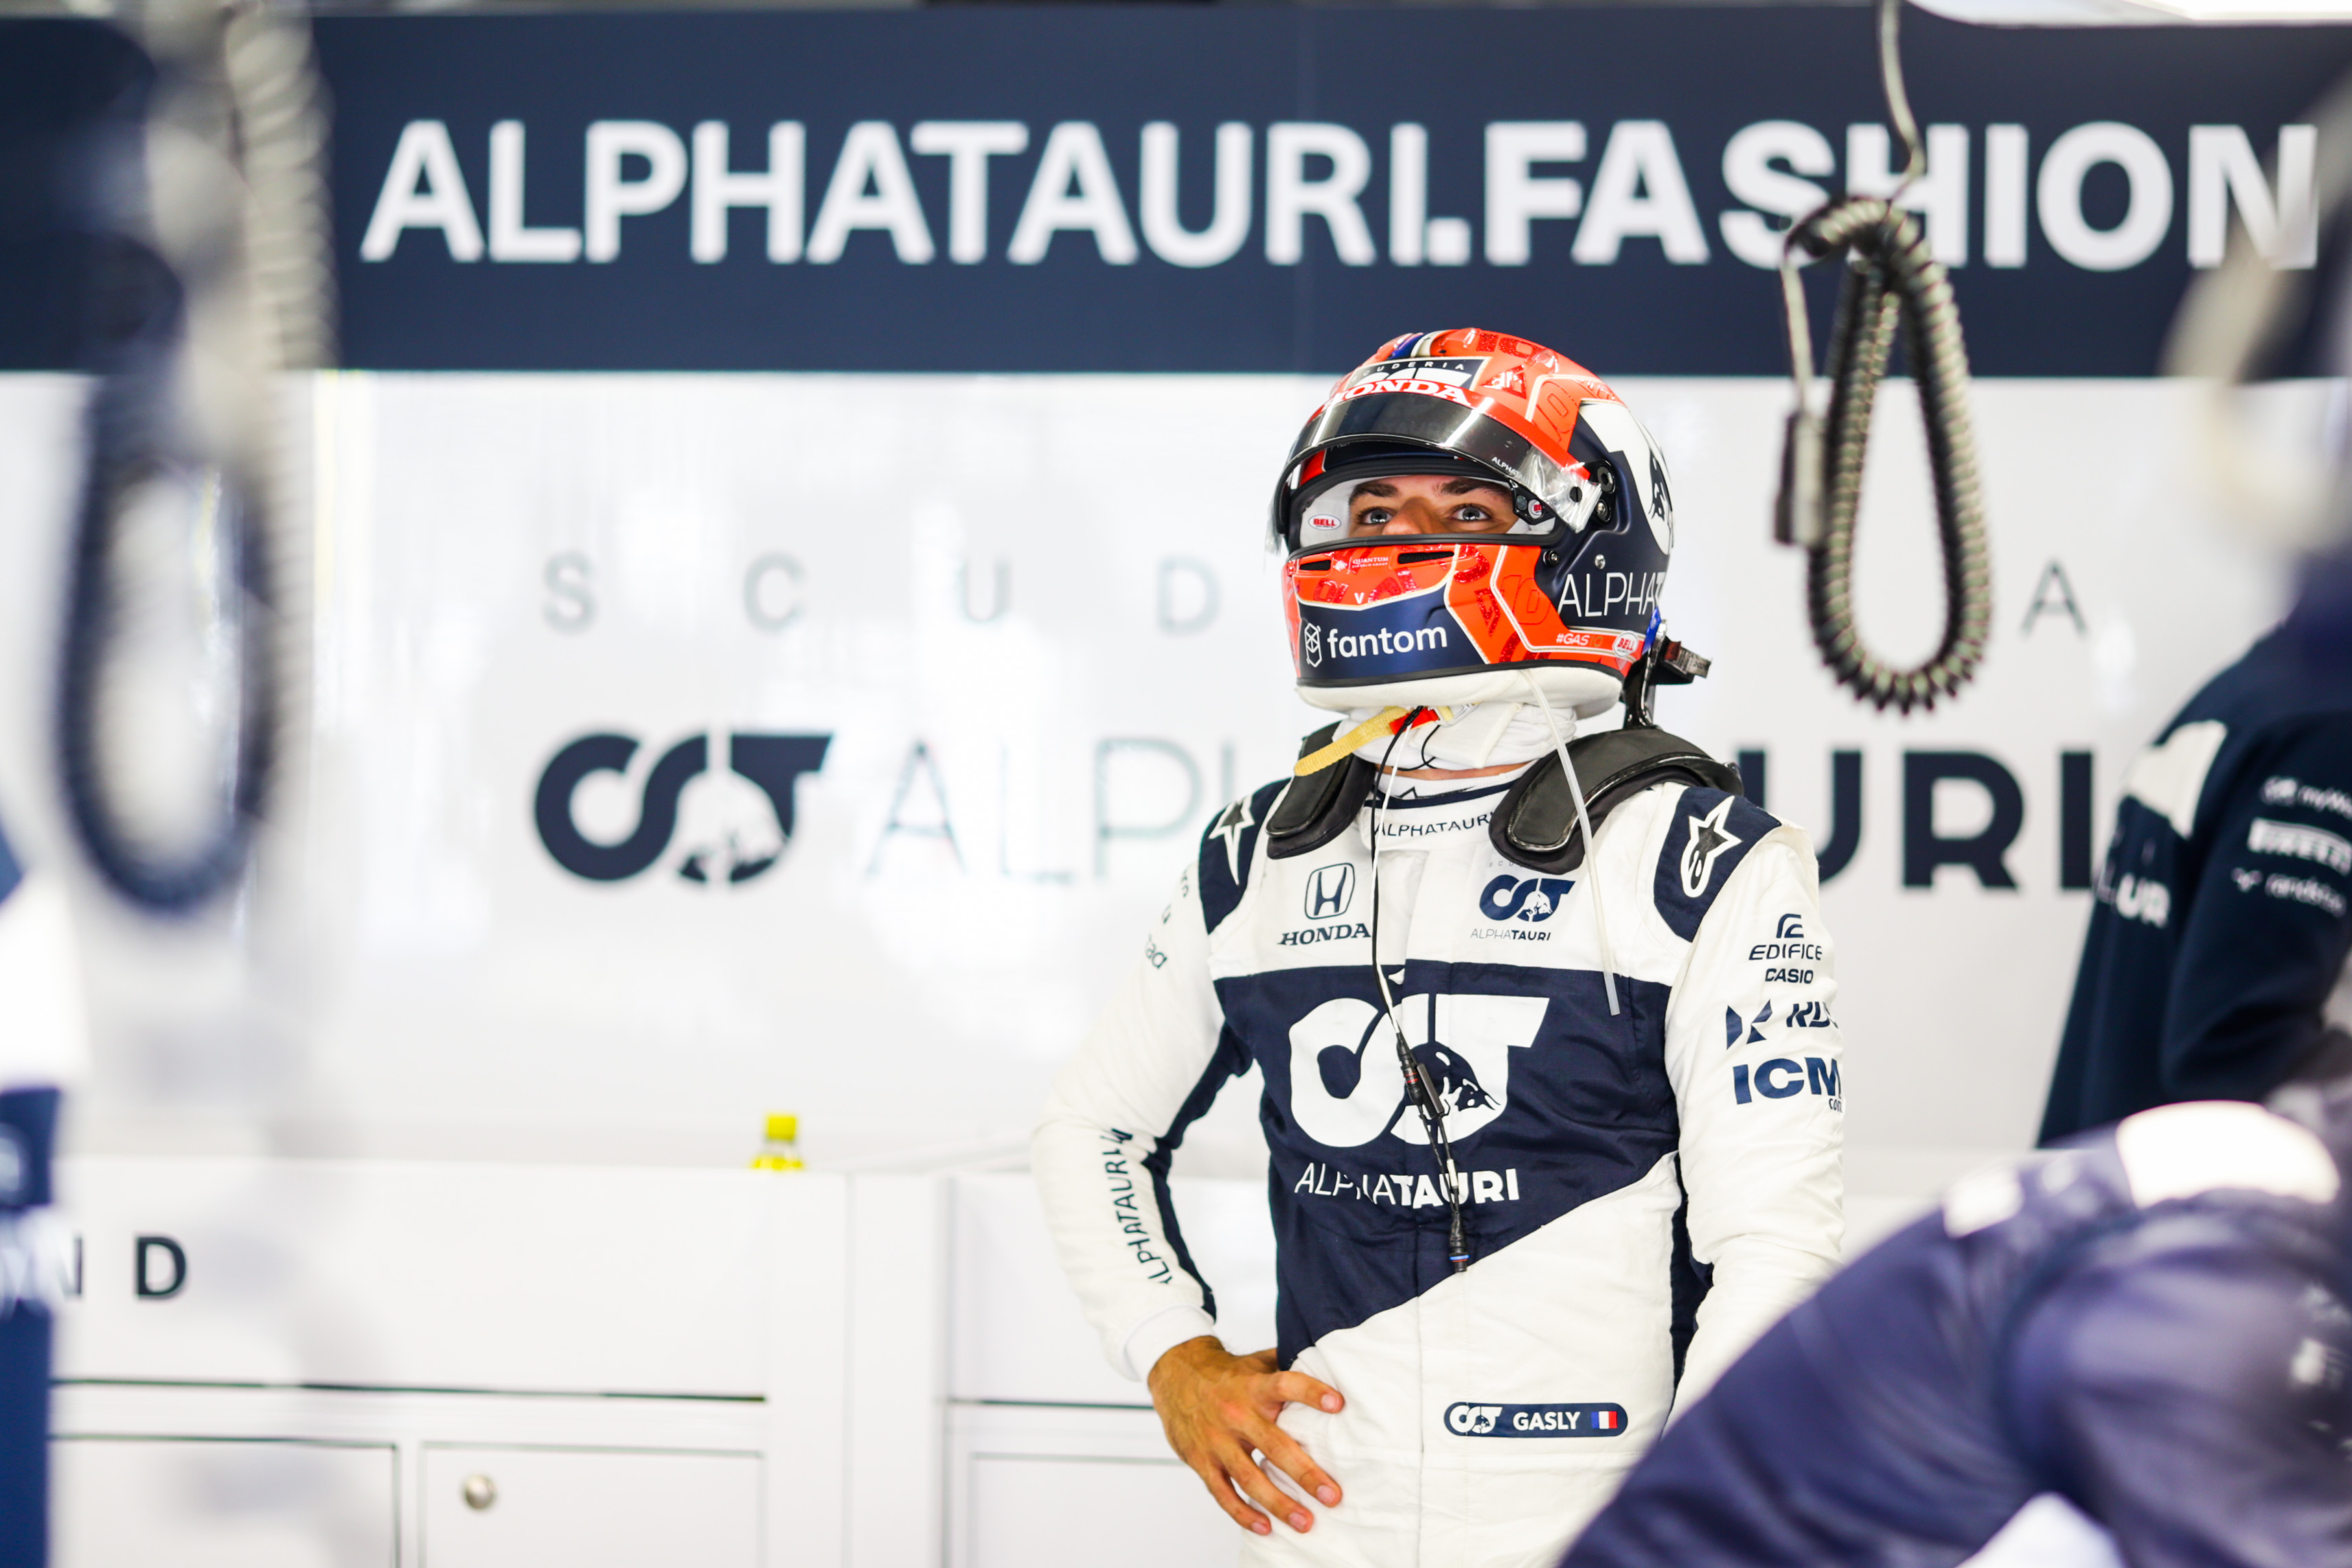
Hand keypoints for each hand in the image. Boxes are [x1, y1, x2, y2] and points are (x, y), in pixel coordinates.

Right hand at [1145, 1335, 1344, 1536]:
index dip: (1311, 1392)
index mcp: (1253, 1386)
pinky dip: (1243, 1513)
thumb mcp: (1255, 1362)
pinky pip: (1222, 1492)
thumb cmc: (1227, 1373)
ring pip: (1249, 1477)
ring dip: (1279, 1503)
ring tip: (1305, 1522)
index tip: (1338, 1404)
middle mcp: (1235, 1413)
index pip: (1285, 1384)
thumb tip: (1331, 1366)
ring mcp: (1216, 1440)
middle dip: (1305, 1473)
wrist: (1175, 1375)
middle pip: (1274, 1445)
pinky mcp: (1201, 1460)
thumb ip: (1287, 1366)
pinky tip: (1266, 1527)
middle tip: (1332, 1495)